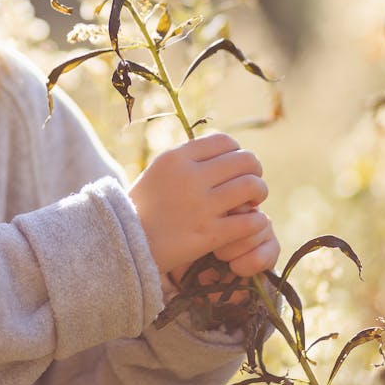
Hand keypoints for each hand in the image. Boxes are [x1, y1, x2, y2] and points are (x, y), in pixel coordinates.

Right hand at [128, 133, 268, 288]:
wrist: (126, 244)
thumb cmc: (144, 206)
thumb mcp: (159, 171)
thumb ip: (188, 158)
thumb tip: (223, 150)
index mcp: (176, 158)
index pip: (224, 141)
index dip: (237, 152)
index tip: (236, 166)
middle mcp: (190, 177)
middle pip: (244, 160)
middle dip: (254, 170)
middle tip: (251, 184)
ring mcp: (201, 206)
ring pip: (252, 186)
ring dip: (259, 193)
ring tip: (252, 202)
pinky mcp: (209, 234)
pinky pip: (250, 220)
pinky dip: (256, 220)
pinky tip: (249, 223)